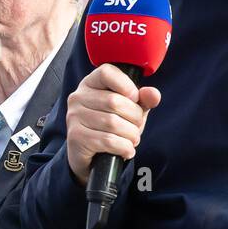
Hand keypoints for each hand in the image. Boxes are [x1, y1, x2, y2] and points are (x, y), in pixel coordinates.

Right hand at [65, 63, 160, 186]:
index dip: (126, 84)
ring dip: (131, 135)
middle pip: (114, 101)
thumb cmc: (110, 128)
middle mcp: (78, 98)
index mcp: (90, 84)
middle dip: (135, 117)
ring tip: (132, 139)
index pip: (106, 72)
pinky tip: (126, 150)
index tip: (134, 98)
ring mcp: (74, 117)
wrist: (91, 156)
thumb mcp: (130, 111)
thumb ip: (143, 100)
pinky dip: (124, 147)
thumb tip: (152, 94)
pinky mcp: (76, 137)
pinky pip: (108, 141)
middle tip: (137, 127)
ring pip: (112, 123)